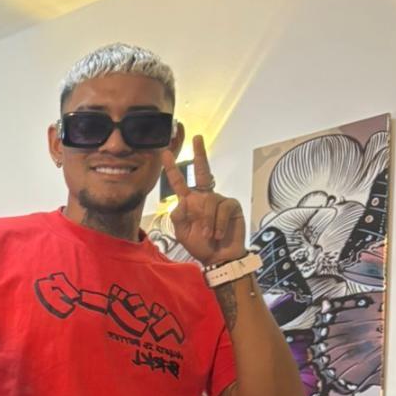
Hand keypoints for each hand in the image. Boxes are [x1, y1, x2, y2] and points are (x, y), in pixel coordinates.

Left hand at [163, 136, 246, 266]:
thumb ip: (178, 216)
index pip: (179, 182)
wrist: (218, 258)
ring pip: (210, 201)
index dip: (172, 169)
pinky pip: (222, 208)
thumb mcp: (181, 232)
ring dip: (207, 221)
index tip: (164, 153)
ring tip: (207, 236)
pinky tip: (217, 234)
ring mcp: (219, 199)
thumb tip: (182, 200)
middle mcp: (204, 196)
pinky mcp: (231, 205)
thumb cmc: (200, 245)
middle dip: (199, 154)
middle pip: (202, 171)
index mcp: (189, 201)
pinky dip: (218, 223)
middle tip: (197, 137)